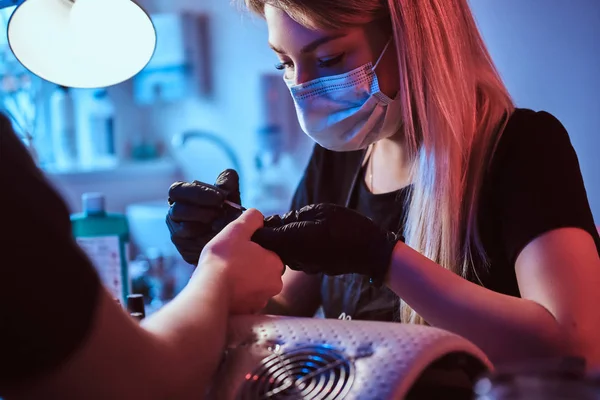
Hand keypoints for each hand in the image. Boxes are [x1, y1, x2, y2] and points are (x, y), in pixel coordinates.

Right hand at [166, 169, 241, 264]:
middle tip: (222, 212)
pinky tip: (220, 237)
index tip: (220, 198)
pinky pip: (194, 244)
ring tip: (224, 224)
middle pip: (178, 210)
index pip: (177, 190)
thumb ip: (228, 184)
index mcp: (180, 196)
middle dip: (203, 211)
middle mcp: (173, 214)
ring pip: (186, 228)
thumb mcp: (229, 196)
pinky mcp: (184, 249)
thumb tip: (227, 174)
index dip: (198, 192)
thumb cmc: (226, 212)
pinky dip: (210, 239)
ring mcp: (176, 233)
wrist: (231, 241)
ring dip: (208, 226)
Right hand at [198, 209, 283, 313]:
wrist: (209, 291)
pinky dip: (236, 295)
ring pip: (253, 285)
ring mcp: (261, 301)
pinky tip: (224, 289)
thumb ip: (252, 219)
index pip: (269, 253)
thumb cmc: (223, 260)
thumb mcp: (237, 229)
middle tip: (230, 262)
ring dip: (242, 281)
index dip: (253, 249)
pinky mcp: (249, 313)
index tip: (238, 250)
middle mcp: (274, 285)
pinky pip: (244, 300)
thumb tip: (258, 217)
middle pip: (262, 270)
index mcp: (276, 264)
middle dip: (248, 266)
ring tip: (225, 276)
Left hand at [254, 204, 401, 284]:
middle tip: (266, 223)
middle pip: (269, 248)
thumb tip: (276, 221)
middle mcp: (294, 256)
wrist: (370, 251)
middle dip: (265, 237)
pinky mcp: (310, 268)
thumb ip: (294, 216)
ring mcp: (302, 265)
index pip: (263, 237)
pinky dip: (291, 249)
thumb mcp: (320, 212)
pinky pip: (293, 258)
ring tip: (284, 228)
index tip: (254, 219)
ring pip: (281, 254)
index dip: (256, 228)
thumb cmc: (347, 227)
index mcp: (294, 239)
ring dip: (278, 244)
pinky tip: (300, 238)